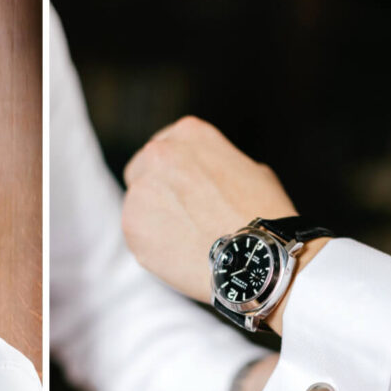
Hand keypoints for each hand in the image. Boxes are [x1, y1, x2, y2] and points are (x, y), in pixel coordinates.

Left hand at [121, 116, 299, 304]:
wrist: (254, 256)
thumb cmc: (260, 215)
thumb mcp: (248, 169)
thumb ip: (214, 165)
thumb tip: (206, 177)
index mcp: (188, 134)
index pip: (163, 147)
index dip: (172, 171)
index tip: (180, 188)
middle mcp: (158, 155)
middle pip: (140, 171)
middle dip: (156, 192)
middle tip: (179, 215)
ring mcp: (140, 191)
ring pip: (137, 206)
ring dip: (154, 220)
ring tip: (186, 239)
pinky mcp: (131, 226)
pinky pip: (136, 236)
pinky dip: (152, 247)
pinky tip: (180, 253)